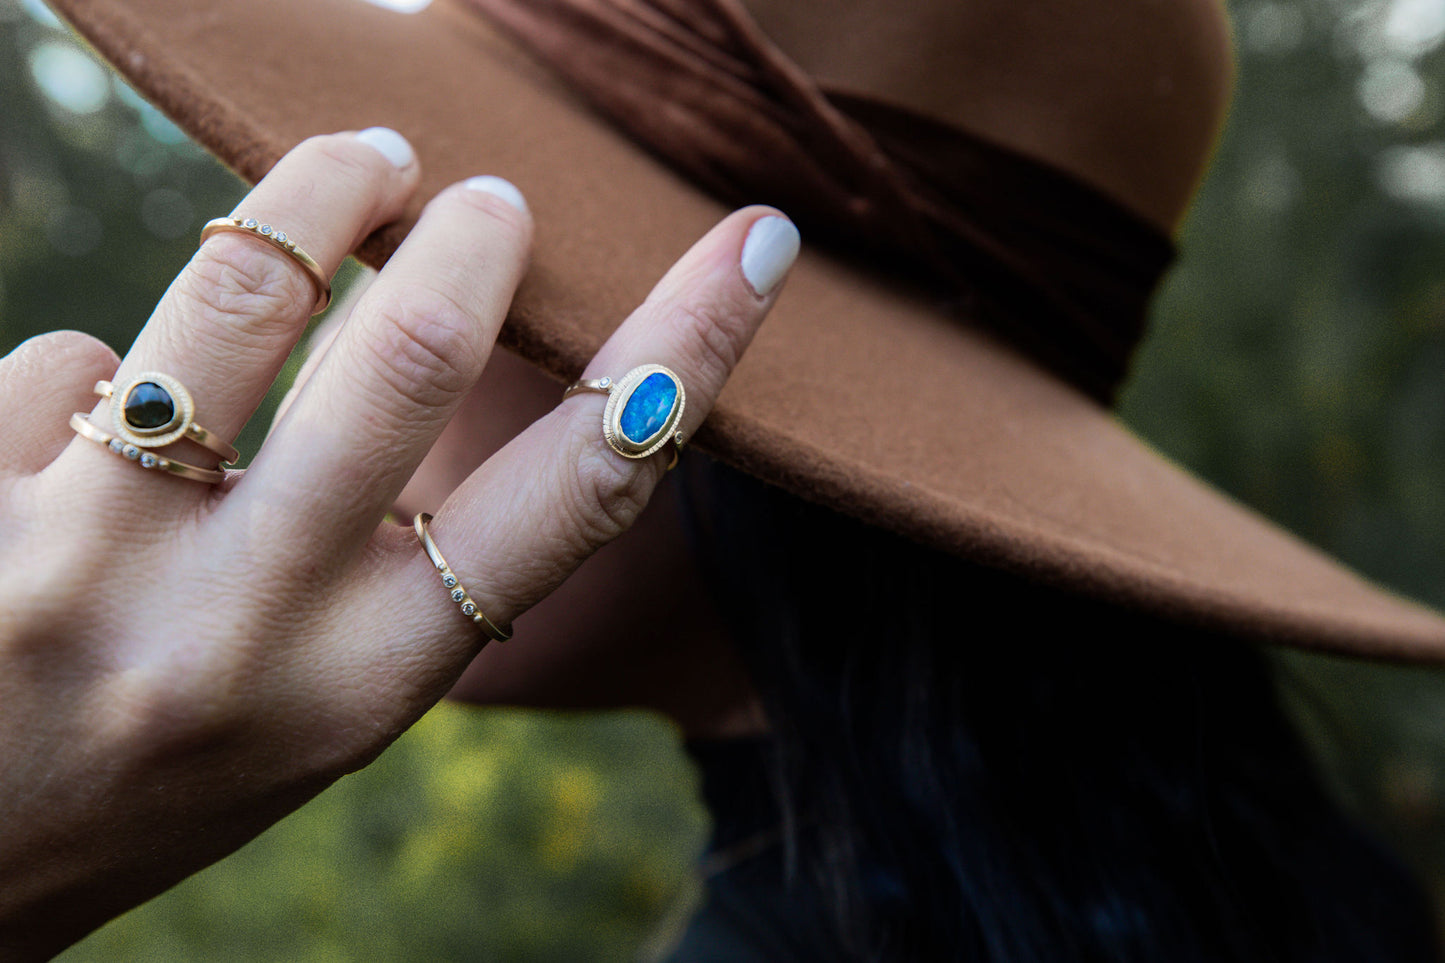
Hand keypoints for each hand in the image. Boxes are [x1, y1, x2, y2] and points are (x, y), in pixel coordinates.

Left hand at [0, 128, 794, 958]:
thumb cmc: (181, 758)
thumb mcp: (326, 695)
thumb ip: (399, 561)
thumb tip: (436, 330)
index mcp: (376, 681)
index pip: (579, 492)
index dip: (687, 349)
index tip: (752, 243)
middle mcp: (248, 633)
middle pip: (416, 352)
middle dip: (472, 232)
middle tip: (482, 195)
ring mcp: (94, 571)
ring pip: (239, 293)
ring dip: (318, 195)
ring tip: (356, 168)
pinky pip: (68, 358)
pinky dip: (95, 378)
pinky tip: (77, 452)